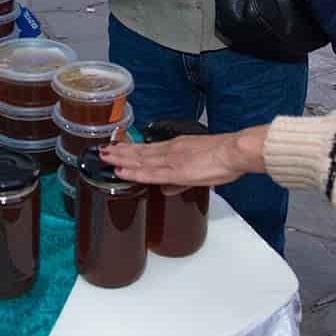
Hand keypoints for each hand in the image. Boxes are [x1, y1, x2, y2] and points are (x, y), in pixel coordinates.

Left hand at [99, 126, 268, 187]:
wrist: (233, 152)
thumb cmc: (223, 158)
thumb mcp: (198, 168)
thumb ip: (180, 180)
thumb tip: (166, 188)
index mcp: (176, 147)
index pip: (148, 148)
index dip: (130, 149)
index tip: (117, 148)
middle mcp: (169, 150)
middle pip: (139, 152)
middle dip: (120, 152)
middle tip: (102, 151)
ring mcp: (170, 159)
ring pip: (140, 160)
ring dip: (121, 159)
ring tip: (105, 157)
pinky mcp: (174, 170)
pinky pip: (149, 172)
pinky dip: (133, 172)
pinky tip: (122, 172)